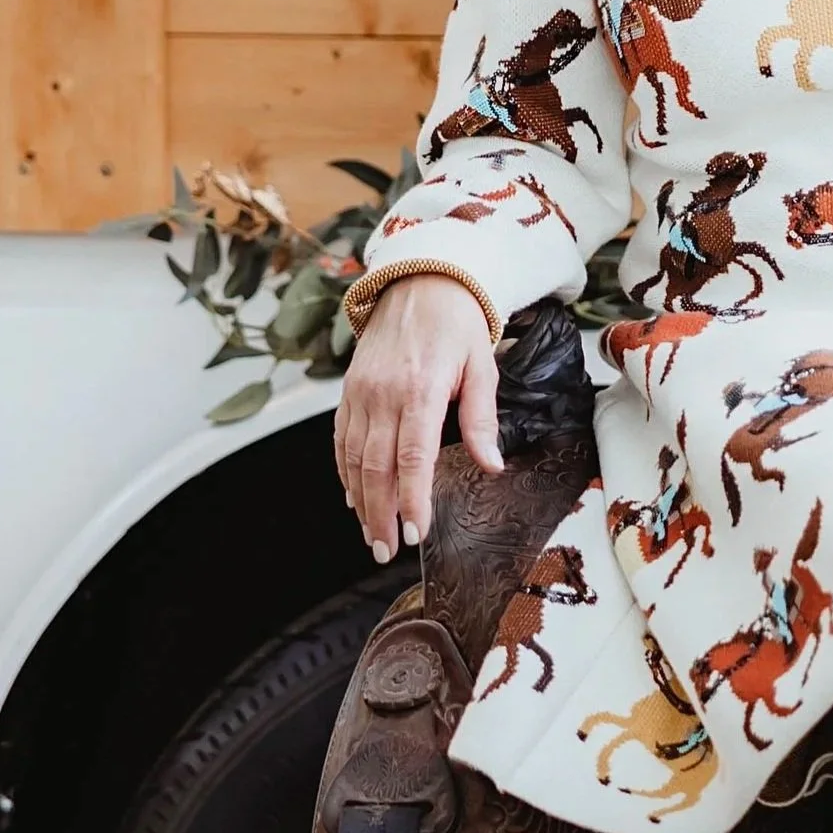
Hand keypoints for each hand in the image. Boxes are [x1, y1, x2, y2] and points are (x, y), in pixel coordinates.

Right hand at [334, 275, 502, 562]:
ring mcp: (361, 391)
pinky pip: (341, 438)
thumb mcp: (483, 367)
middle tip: (385, 551)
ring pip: (354, 457)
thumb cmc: (458, 325)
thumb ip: (482, 420)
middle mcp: (384, 393)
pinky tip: (355, 498)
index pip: (412, 456)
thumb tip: (491, 466)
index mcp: (421, 389)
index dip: (411, 499)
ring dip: (361, 501)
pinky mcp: (349, 390)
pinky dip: (345, 472)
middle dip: (380, 514)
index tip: (416, 532)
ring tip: (371, 536)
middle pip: (377, 466)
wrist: (421, 282)